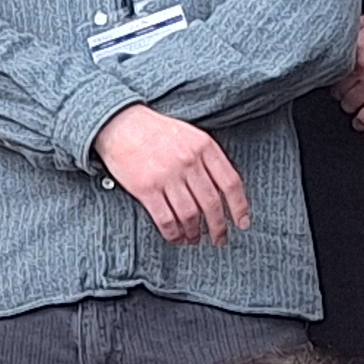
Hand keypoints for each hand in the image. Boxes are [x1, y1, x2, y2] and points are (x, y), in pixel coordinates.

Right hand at [91, 106, 249, 244]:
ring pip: (190, 215)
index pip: (230, 182)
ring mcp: (167, 176)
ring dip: (194, 232)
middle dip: (218, 227)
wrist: (120, 124)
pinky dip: (173, 233)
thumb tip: (224, 191)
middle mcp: (188, 161)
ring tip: (195, 239)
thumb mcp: (190, 135)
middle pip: (211, 203)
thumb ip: (208, 158)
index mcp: (204, 146)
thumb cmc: (156, 131)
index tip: (242, 223)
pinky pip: (166, 219)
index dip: (240, 207)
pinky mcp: (146, 188)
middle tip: (219, 239)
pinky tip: (176, 237)